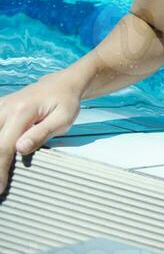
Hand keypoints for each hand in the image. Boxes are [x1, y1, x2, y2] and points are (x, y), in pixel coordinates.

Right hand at [0, 75, 81, 192]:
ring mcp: (0, 106)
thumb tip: (20, 149)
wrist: (63, 83)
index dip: (0, 170)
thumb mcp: (63, 118)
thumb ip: (42, 133)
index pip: (4, 147)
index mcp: (22, 112)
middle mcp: (5, 108)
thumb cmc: (66, 102)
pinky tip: (0, 157)